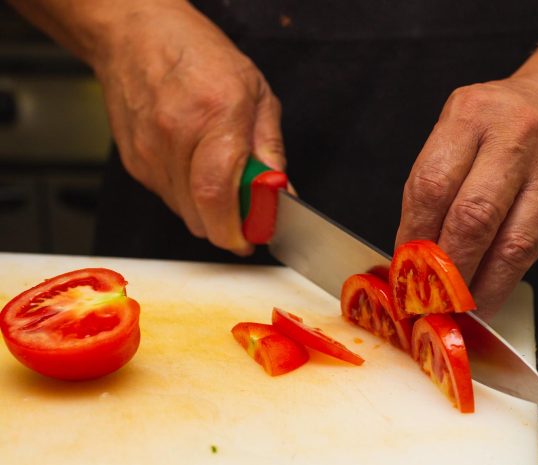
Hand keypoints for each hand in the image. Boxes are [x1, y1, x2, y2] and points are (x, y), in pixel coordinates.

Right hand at [93, 1, 283, 254]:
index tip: (252, 238)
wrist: (136, 36)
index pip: (218, 196)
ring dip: (208, 211)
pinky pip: (168, 198)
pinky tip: (193, 165)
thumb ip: (271, 150)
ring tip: (218, 177)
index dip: (236, 230)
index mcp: (216, 117)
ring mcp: (150, 153)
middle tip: (245, 214)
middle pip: (201, 216)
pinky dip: (188, 196)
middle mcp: (177, 138)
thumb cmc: (199, 56)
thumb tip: (281, 192)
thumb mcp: (256, 94)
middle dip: (228, 226)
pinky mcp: (135, 163)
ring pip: (184, 213)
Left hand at [395, 72, 537, 318]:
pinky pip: (530, 253)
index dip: (413, 234)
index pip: (432, 186)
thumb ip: (432, 182)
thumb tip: (410, 249)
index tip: (403, 264)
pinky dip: (501, 282)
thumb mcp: (454, 130)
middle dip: (445, 267)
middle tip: (426, 294)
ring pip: (509, 244)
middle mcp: (514, 140)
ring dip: (476, 284)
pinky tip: (483, 294)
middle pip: (472, 217)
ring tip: (453, 304)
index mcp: (470, 117)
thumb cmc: (496, 123)